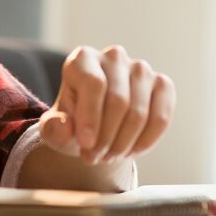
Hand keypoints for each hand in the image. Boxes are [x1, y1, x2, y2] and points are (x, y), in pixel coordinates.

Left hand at [38, 45, 174, 165]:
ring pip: (139, 112)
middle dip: (106, 137)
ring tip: (109, 156)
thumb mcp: (55, 129)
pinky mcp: (162, 84)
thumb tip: (62, 127)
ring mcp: (141, 69)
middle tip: (94, 158)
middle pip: (118, 100)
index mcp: (83, 58)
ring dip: (124, 143)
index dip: (91, 118)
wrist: (96, 125)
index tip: (86, 145)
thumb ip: (52, 129)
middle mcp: (114, 57)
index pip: (94, 83)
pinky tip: (131, 151)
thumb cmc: (73, 123)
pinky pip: (161, 117)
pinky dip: (146, 141)